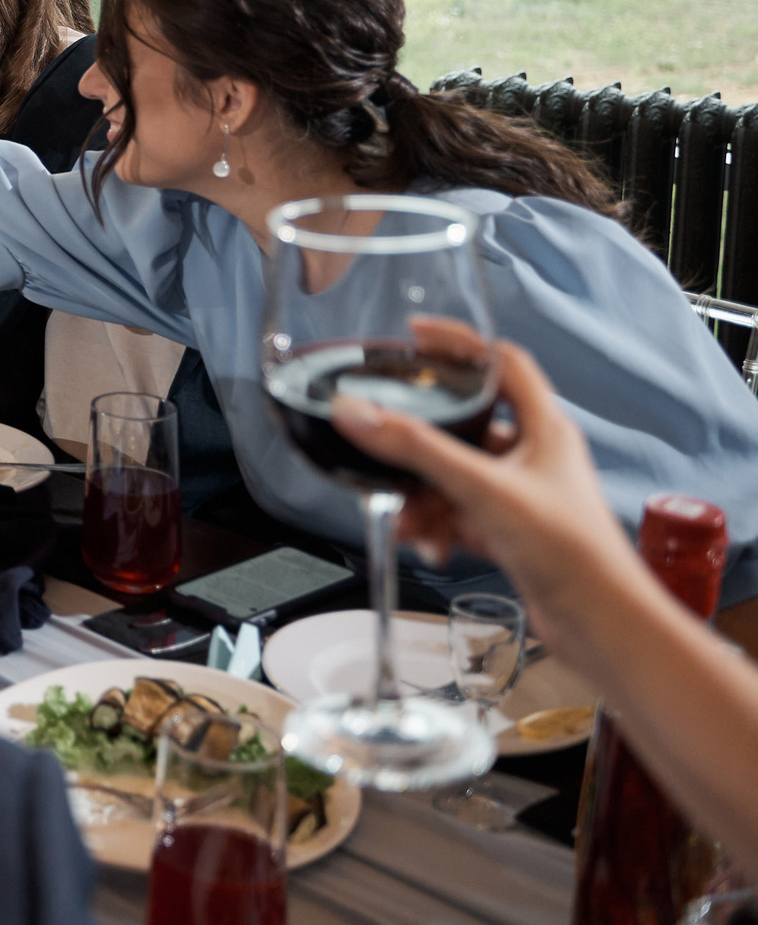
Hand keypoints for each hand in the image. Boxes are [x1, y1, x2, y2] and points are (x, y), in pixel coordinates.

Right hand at [331, 321, 626, 600]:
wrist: (598, 623)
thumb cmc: (570, 551)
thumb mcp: (482, 488)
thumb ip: (417, 449)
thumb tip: (359, 414)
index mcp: (544, 428)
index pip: (501, 362)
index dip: (459, 343)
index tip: (416, 336)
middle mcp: (534, 456)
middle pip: (466, 424)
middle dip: (420, 441)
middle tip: (383, 436)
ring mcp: (522, 495)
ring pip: (454, 476)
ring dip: (424, 496)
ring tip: (407, 518)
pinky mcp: (510, 532)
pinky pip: (458, 515)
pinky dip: (438, 527)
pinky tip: (430, 545)